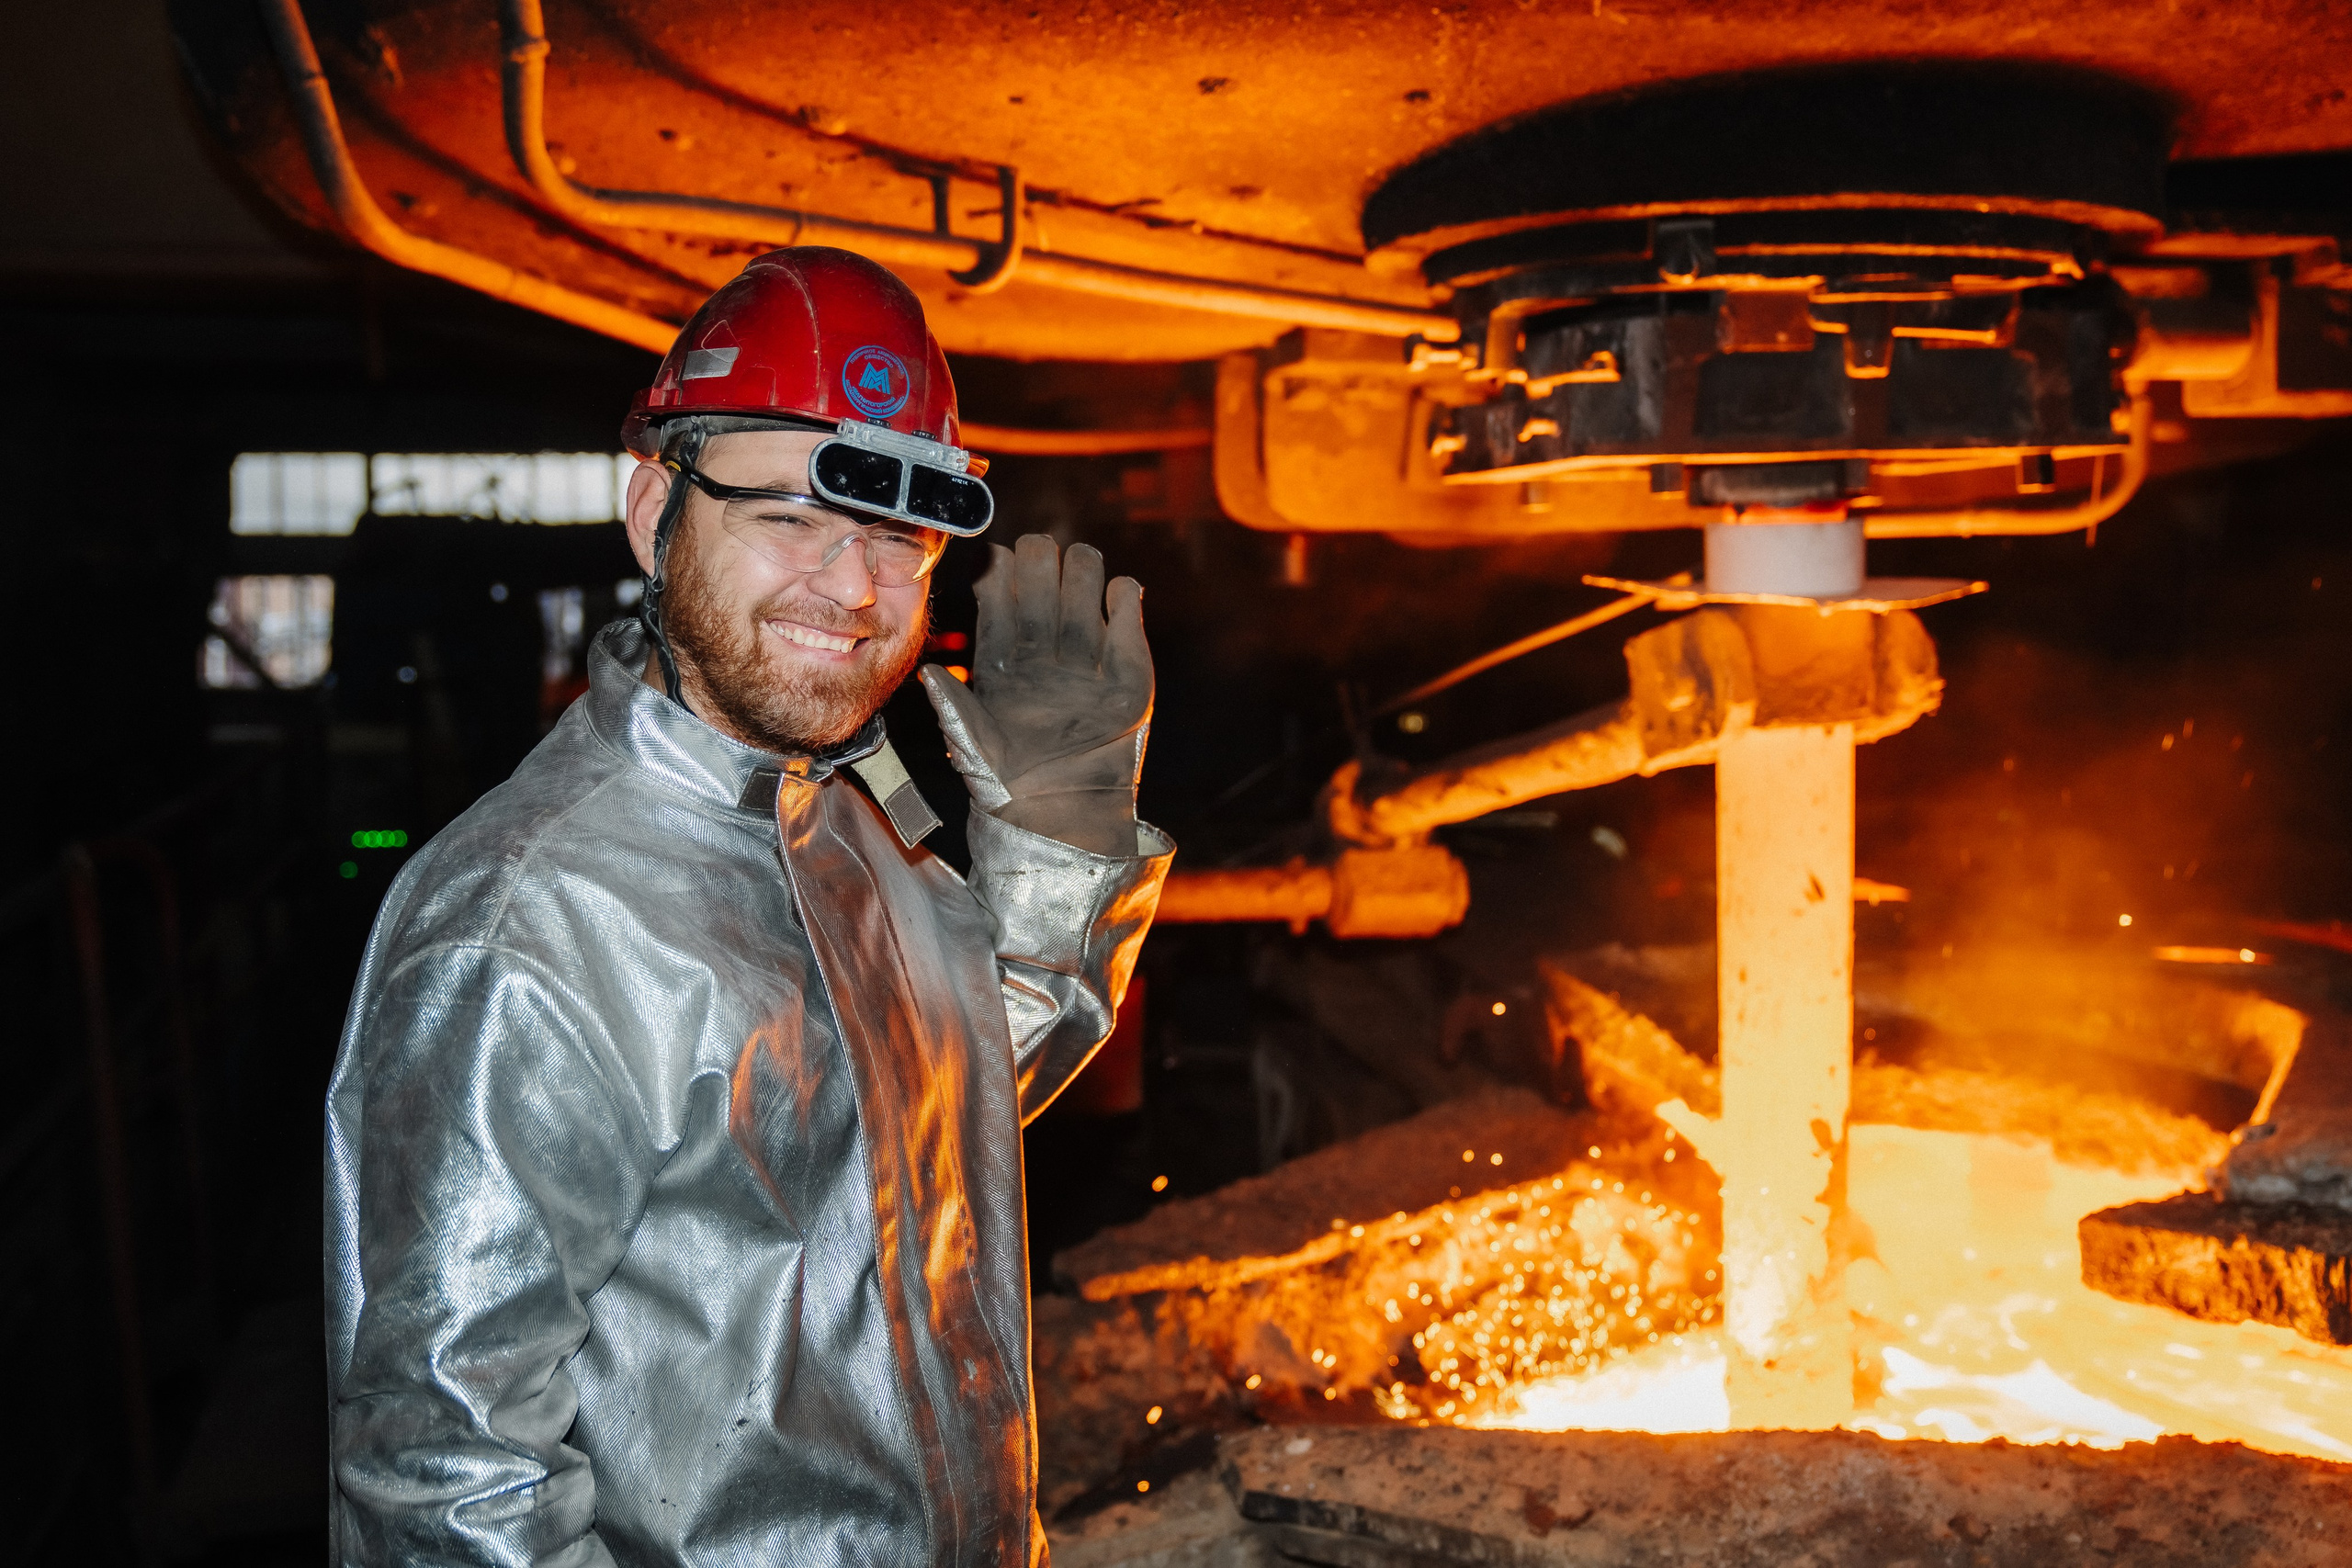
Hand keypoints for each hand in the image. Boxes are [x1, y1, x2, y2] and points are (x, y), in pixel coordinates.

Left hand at [920, 535, 1152, 856]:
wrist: (1063, 815)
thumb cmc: (1008, 785)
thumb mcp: (973, 746)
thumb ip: (954, 708)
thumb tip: (927, 674)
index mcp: (1003, 658)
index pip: (999, 598)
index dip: (1000, 573)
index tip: (998, 562)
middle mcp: (1043, 651)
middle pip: (1042, 583)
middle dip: (1042, 559)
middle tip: (1042, 554)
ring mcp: (1085, 658)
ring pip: (1084, 588)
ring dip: (1082, 567)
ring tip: (1081, 565)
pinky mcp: (1127, 672)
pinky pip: (1127, 617)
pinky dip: (1125, 596)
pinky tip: (1117, 593)